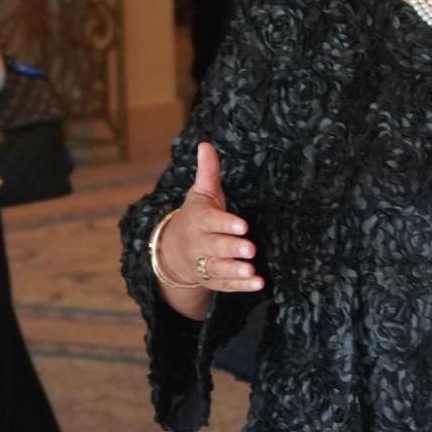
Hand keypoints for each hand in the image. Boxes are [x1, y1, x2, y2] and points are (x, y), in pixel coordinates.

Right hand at [156, 142, 262, 310]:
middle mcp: (200, 244)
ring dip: (235, 270)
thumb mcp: (200, 194)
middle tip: (250, 248)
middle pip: (215, 247)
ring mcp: (205, 264)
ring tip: (252, 270)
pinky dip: (241, 286)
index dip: (226, 224)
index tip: (242, 225)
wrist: (172, 251)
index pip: (211, 222)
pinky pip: (226, 285)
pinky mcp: (213, 279)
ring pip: (219, 268)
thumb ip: (208, 172)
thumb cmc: (196, 217)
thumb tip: (206, 144)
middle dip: (232, 248)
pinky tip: (258, 282)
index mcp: (199, 221)